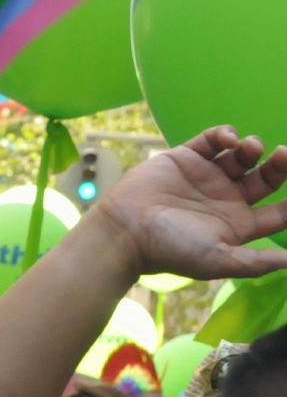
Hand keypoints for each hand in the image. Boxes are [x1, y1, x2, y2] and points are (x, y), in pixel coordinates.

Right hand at [93, 126, 286, 279]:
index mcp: (238, 224)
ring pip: (243, 156)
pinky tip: (228, 139)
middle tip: (283, 154)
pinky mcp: (186, 157)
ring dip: (253, 148)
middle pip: (267, 178)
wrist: (125, 229)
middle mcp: (226, 199)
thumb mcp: (217, 260)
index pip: (279, 211)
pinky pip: (212, 140)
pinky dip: (224, 134)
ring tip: (250, 148)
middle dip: (280, 165)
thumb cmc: (170, 248)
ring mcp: (207, 176)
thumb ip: (256, 262)